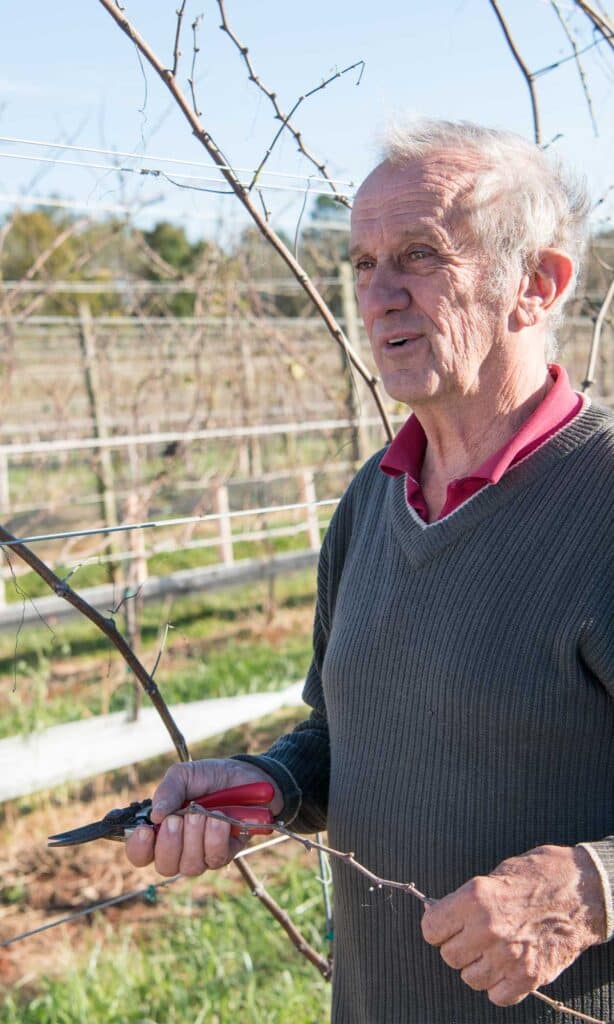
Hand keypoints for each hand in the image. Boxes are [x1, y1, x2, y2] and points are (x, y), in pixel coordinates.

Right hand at [125, 758, 282, 876]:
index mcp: (162, 829)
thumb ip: (168, 790)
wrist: (246, 775)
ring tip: (202, 813)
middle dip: (170, 842)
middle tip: (179, 818)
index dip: (139, 848)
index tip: (147, 830)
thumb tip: (154, 815)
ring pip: (189, 866)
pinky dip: (215, 837)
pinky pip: (214, 858)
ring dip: (195, 837)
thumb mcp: (185, 775)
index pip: (140, 854)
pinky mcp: (225, 854)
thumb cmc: (210, 776)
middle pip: (164, 866)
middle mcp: (180, 847)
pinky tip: (220, 819)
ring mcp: (203, 853)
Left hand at [421, 845, 605, 1006]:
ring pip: (470, 978)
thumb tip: (445, 916)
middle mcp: (488, 929)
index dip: (438, 927)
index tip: (446, 925)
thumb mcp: (496, 875)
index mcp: (474, 898)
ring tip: (493, 950)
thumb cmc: (538, 876)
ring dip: (478, 967)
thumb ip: (468, 900)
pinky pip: (497, 996)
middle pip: (449, 956)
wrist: (581, 891)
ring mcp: (509, 956)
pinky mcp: (529, 976)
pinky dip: (499, 985)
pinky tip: (507, 966)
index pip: (431, 928)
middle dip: (458, 947)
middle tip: (473, 937)